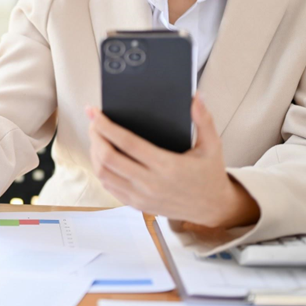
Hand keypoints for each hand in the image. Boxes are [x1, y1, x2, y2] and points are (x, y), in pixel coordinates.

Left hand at [85, 96, 259, 228]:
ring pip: (104, 174)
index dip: (106, 126)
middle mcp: (151, 183)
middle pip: (108, 158)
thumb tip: (196, 96)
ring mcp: (142, 197)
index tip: (94, 112)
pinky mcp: (137, 205)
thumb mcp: (213, 146)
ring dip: (94, 154)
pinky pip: (110, 187)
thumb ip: (204, 120)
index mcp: (167, 166)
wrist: (213, 208)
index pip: (127, 143)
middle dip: (95, 137)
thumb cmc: (210, 174)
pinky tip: (101, 157)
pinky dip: (100, 170)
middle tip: (93, 122)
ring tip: (96, 137)